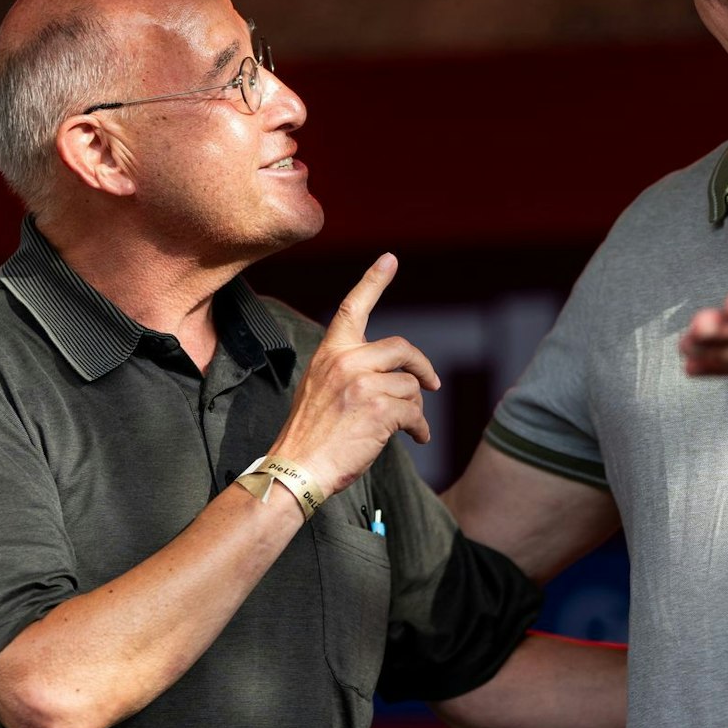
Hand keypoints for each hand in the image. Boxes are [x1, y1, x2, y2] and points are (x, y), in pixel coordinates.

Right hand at [268, 254, 440, 493]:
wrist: (296, 468)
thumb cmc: (310, 435)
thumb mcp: (320, 389)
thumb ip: (350, 371)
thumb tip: (394, 377)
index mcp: (330, 353)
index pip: (354, 308)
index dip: (373, 281)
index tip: (390, 259)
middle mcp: (346, 361)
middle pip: (402, 348)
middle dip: (422, 366)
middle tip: (431, 383)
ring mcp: (363, 383)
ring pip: (410, 386)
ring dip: (415, 409)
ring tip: (409, 427)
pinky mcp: (379, 409)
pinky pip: (415, 412)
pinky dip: (419, 428)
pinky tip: (416, 438)